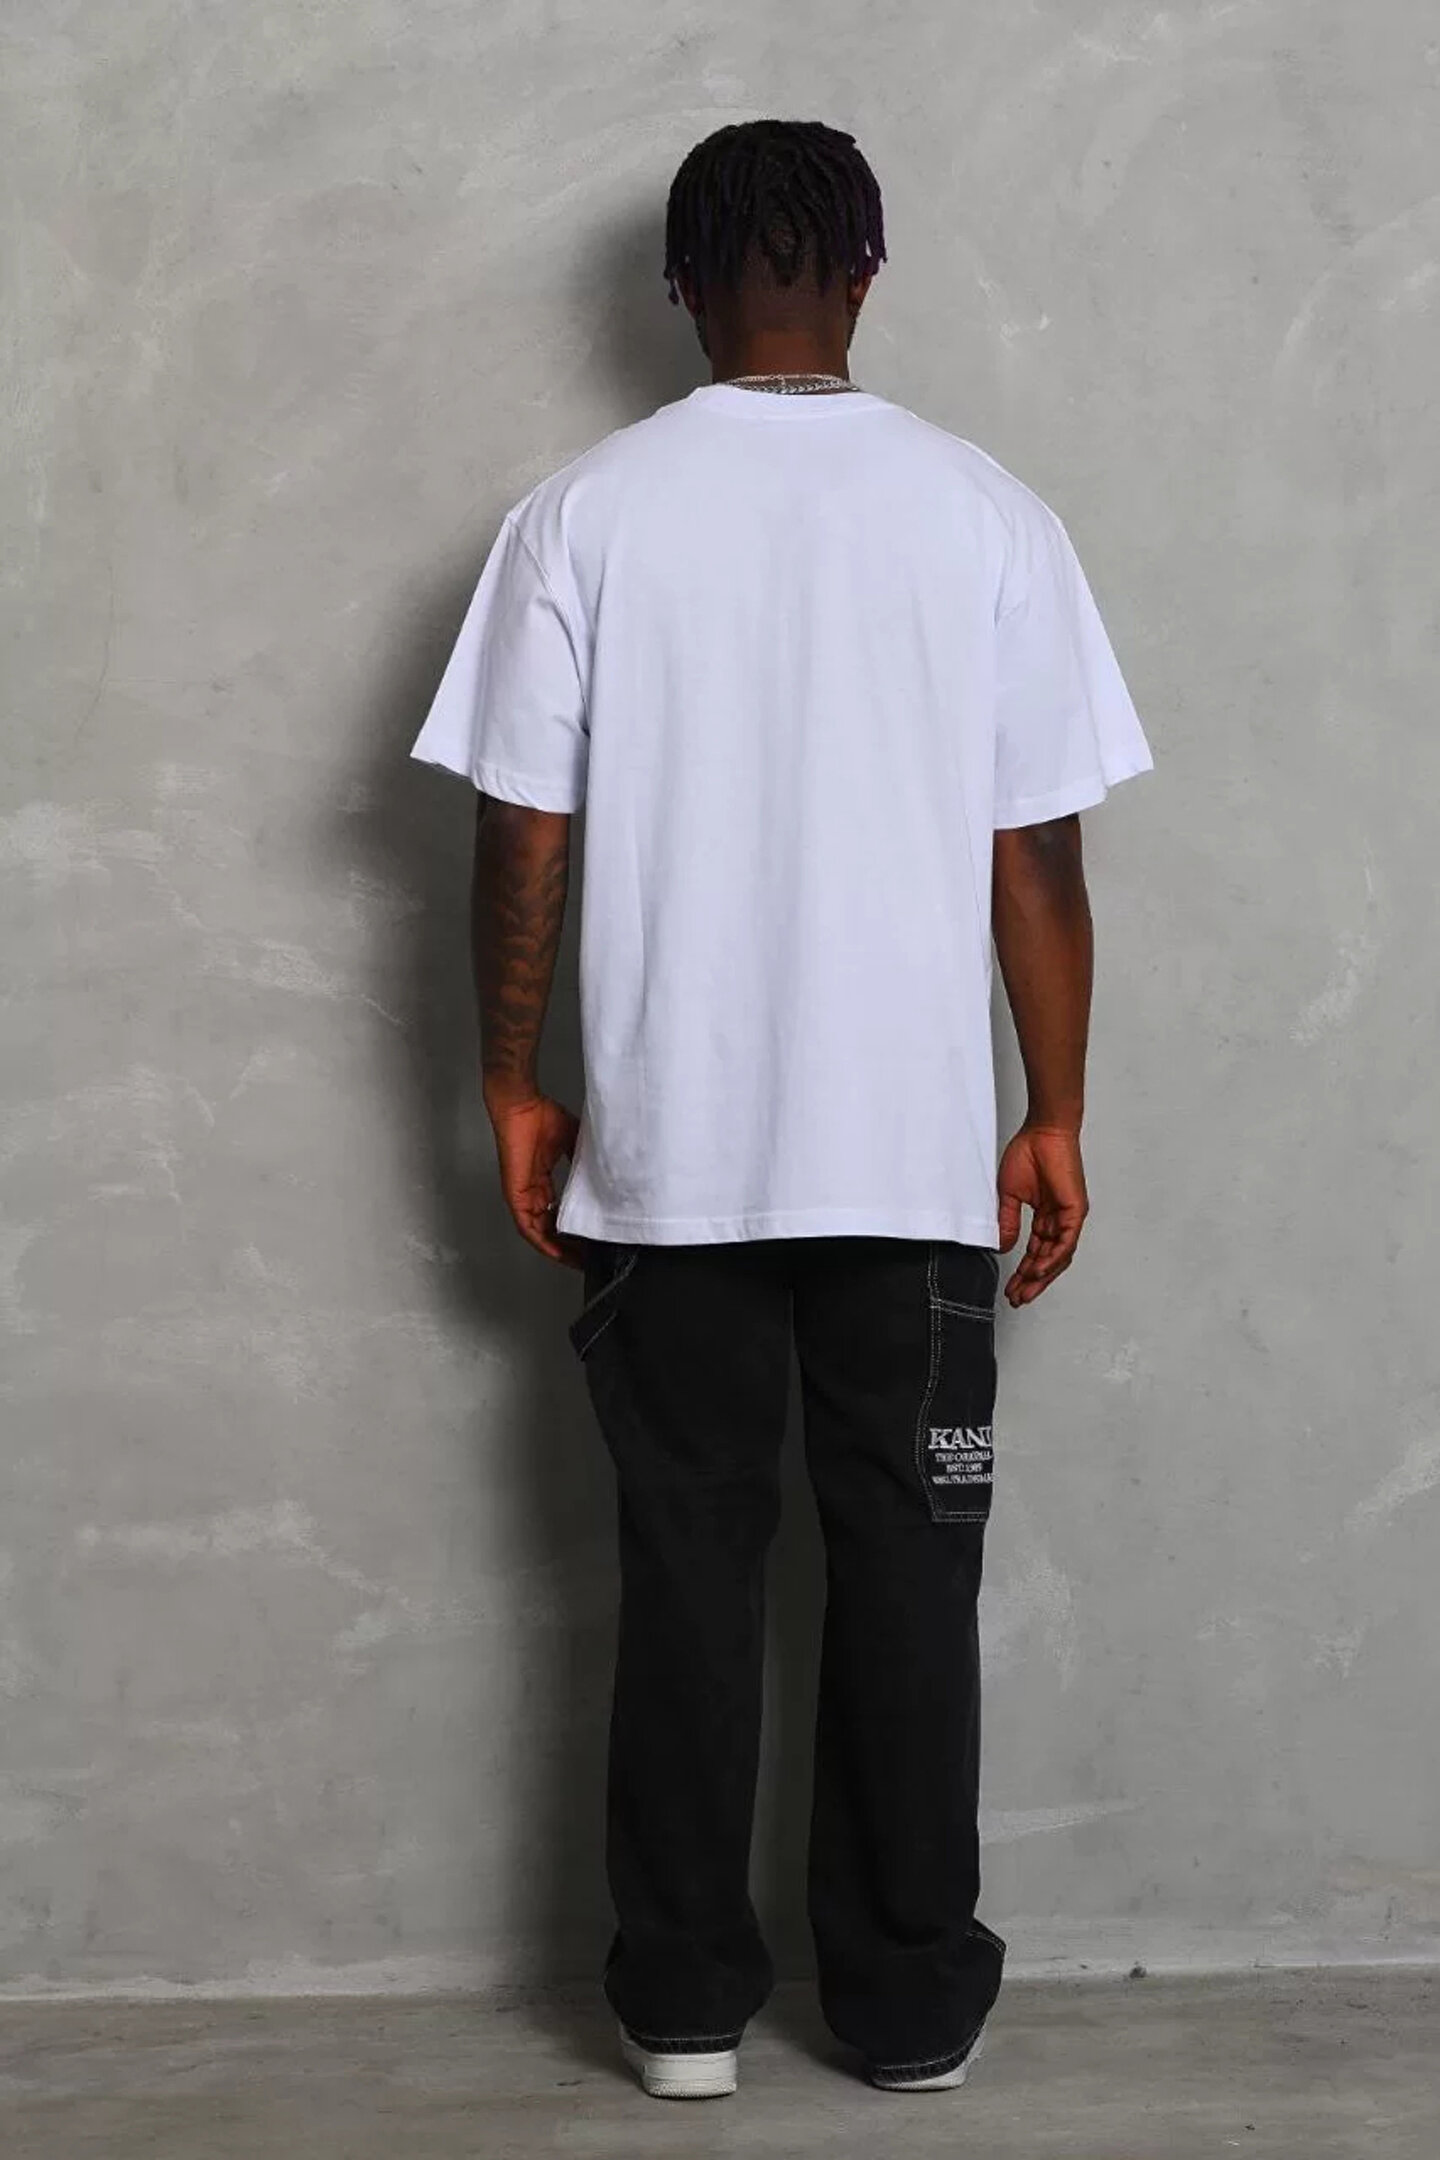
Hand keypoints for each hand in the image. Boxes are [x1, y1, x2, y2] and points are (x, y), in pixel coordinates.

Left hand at [484, 1081, 582, 1265]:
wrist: (522, 1105)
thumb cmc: (541, 1116)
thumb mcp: (573, 1140)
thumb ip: (584, 1158)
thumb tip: (605, 1169)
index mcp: (543, 1179)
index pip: (558, 1212)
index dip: (573, 1228)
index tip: (591, 1239)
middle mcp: (532, 1191)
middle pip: (549, 1227)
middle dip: (568, 1245)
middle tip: (588, 1257)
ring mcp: (522, 1195)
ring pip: (539, 1232)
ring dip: (556, 1248)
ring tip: (577, 1260)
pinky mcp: (516, 1195)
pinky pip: (527, 1226)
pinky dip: (541, 1241)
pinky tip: (556, 1252)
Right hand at [996, 1123, 1088, 1305]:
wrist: (1044, 1132)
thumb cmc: (1029, 1153)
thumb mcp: (1009, 1195)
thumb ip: (1008, 1222)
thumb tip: (1002, 1247)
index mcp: (1046, 1216)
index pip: (1036, 1252)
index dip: (1023, 1272)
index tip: (1010, 1288)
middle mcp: (1060, 1220)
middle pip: (1048, 1260)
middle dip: (1032, 1282)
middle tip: (1017, 1298)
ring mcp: (1069, 1217)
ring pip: (1059, 1256)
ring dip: (1042, 1276)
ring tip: (1025, 1291)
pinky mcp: (1075, 1211)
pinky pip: (1066, 1242)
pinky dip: (1053, 1258)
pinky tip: (1039, 1271)